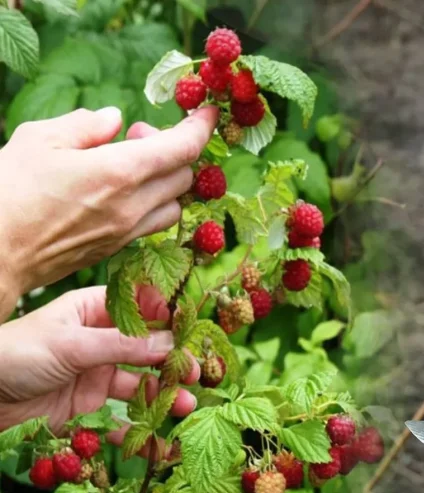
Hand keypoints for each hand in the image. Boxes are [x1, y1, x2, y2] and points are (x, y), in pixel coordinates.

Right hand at [0, 106, 217, 314]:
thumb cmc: (5, 191)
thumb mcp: (39, 140)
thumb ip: (84, 125)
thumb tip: (115, 119)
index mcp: (120, 172)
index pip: (183, 148)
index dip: (201, 127)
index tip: (207, 114)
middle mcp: (132, 206)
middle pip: (184, 175)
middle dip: (172, 151)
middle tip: (136, 137)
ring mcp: (126, 232)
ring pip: (174, 205)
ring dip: (165, 182)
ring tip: (128, 167)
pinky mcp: (114, 251)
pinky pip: (152, 226)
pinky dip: (151, 205)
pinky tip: (119, 194)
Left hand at [0, 286, 198, 447]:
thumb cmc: (15, 355)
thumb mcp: (71, 345)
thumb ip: (123, 345)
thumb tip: (171, 343)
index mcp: (94, 310)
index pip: (142, 305)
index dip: (168, 315)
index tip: (192, 331)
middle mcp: (100, 339)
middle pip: (148, 347)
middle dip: (173, 360)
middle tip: (195, 373)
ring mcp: (96, 373)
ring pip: (141, 382)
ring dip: (163, 393)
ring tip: (183, 406)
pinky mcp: (88, 405)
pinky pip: (121, 416)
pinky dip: (139, 428)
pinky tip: (154, 438)